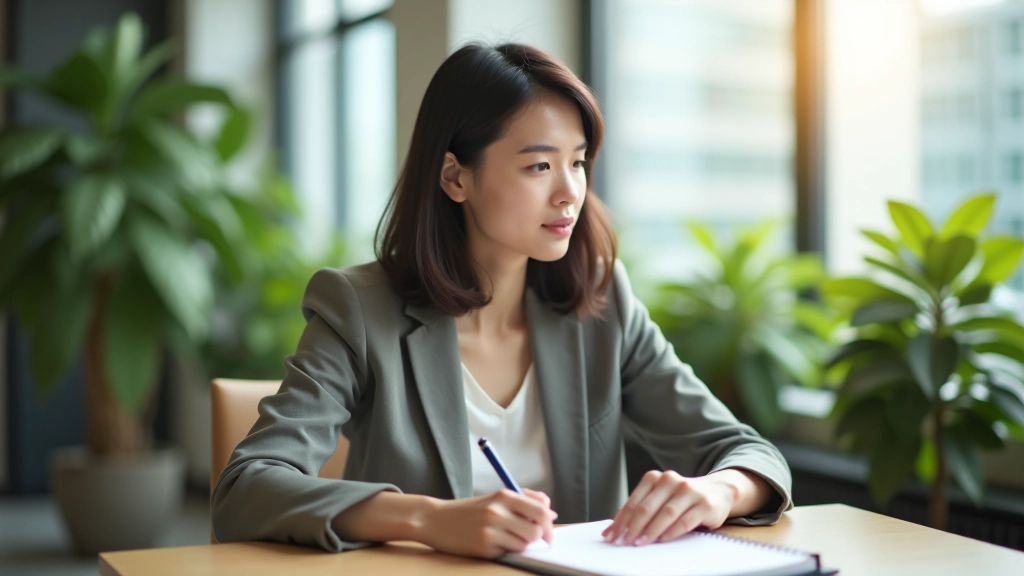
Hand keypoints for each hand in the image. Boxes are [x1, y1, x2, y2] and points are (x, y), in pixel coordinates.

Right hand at [419, 488, 556, 558]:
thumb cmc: (469, 510)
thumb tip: (551, 513)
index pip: (540, 510)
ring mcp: (490, 531)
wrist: (435, 520)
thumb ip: (524, 500)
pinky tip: (492, 543)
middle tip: (531, 539)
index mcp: (503, 495)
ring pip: (523, 544)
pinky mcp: (483, 547)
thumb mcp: (495, 498)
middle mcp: (497, 512)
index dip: (549, 524)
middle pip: (535, 530)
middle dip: (537, 537)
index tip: (549, 532)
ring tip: (505, 538)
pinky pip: (507, 553)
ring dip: (520, 544)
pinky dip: (505, 550)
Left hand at [601, 470, 740, 546]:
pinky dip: (672, 531)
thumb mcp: (660, 497)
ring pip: (665, 513)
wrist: (717, 491)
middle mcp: (671, 481)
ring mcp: (689, 491)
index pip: (633, 502)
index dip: (621, 520)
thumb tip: (615, 529)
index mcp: (655, 478)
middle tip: (624, 542)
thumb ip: (641, 509)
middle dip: (633, 527)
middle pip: (647, 507)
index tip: (611, 535)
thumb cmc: (681, 498)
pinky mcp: (704, 504)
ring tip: (640, 543)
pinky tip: (663, 540)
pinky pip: (685, 520)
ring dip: (651, 530)